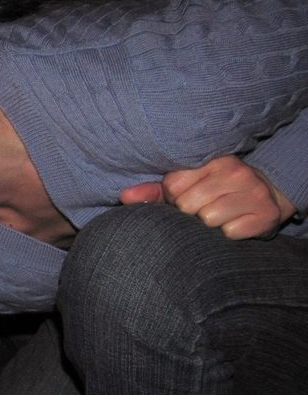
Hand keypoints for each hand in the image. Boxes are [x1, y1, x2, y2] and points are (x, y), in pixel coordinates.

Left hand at [120, 155, 296, 238]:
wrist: (269, 199)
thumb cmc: (217, 193)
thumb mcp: (187, 187)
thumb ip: (155, 192)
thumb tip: (124, 196)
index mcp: (211, 160)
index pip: (172, 185)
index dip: (174, 197)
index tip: (186, 197)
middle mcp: (235, 171)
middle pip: (187, 204)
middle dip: (190, 212)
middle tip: (204, 209)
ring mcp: (253, 192)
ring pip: (208, 219)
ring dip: (210, 225)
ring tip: (220, 216)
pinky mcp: (265, 214)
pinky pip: (230, 232)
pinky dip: (229, 234)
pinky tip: (235, 224)